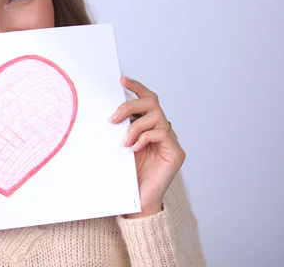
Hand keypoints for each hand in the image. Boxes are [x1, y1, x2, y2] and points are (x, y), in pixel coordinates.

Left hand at [111, 76, 185, 217]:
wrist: (138, 203)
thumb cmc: (129, 176)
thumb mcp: (120, 147)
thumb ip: (120, 130)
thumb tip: (107, 113)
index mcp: (149, 126)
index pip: (147, 100)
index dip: (136, 87)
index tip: (121, 80)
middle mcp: (162, 130)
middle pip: (152, 102)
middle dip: (131, 105)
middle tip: (114, 118)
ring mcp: (171, 141)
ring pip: (156, 116)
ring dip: (135, 126)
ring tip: (124, 142)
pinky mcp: (176, 153)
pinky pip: (161, 133)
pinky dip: (144, 138)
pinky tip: (134, 149)